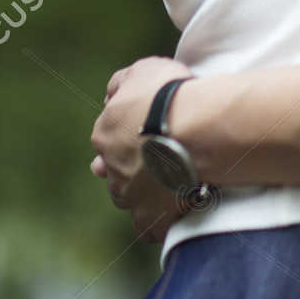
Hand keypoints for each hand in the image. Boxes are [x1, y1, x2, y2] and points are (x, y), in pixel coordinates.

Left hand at [90, 55, 194, 242]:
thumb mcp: (143, 70)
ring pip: (130, 199)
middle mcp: (111, 168)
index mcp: (105, 133)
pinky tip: (174, 211)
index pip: (109, 136)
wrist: (193, 129)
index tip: (147, 129)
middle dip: (131, 167)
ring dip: (143, 193)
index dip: (129, 133)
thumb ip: (122, 82)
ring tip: (168, 184)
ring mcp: (130, 196)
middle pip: (116, 171)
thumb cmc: (170, 95)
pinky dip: (159, 222)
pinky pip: (150, 228)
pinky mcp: (151, 218)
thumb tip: (110, 95)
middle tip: (156, 159)